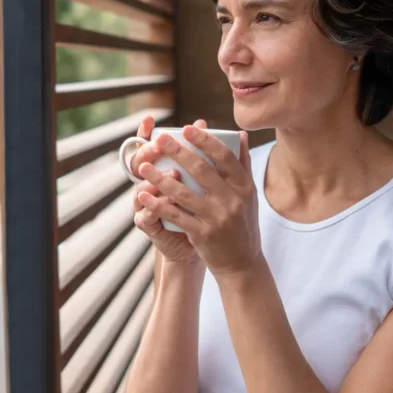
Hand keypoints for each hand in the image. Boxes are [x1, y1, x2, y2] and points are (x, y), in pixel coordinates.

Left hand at [136, 125, 261, 277]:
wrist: (242, 264)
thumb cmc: (242, 225)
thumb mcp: (249, 196)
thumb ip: (243, 165)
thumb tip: (240, 134)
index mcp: (244, 187)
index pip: (225, 157)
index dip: (205, 141)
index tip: (187, 128)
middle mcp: (232, 201)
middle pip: (202, 170)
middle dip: (178, 152)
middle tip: (160, 139)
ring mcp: (217, 218)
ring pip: (184, 193)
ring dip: (160, 178)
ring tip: (143, 167)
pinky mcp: (202, 235)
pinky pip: (176, 216)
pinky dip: (158, 205)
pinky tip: (143, 196)